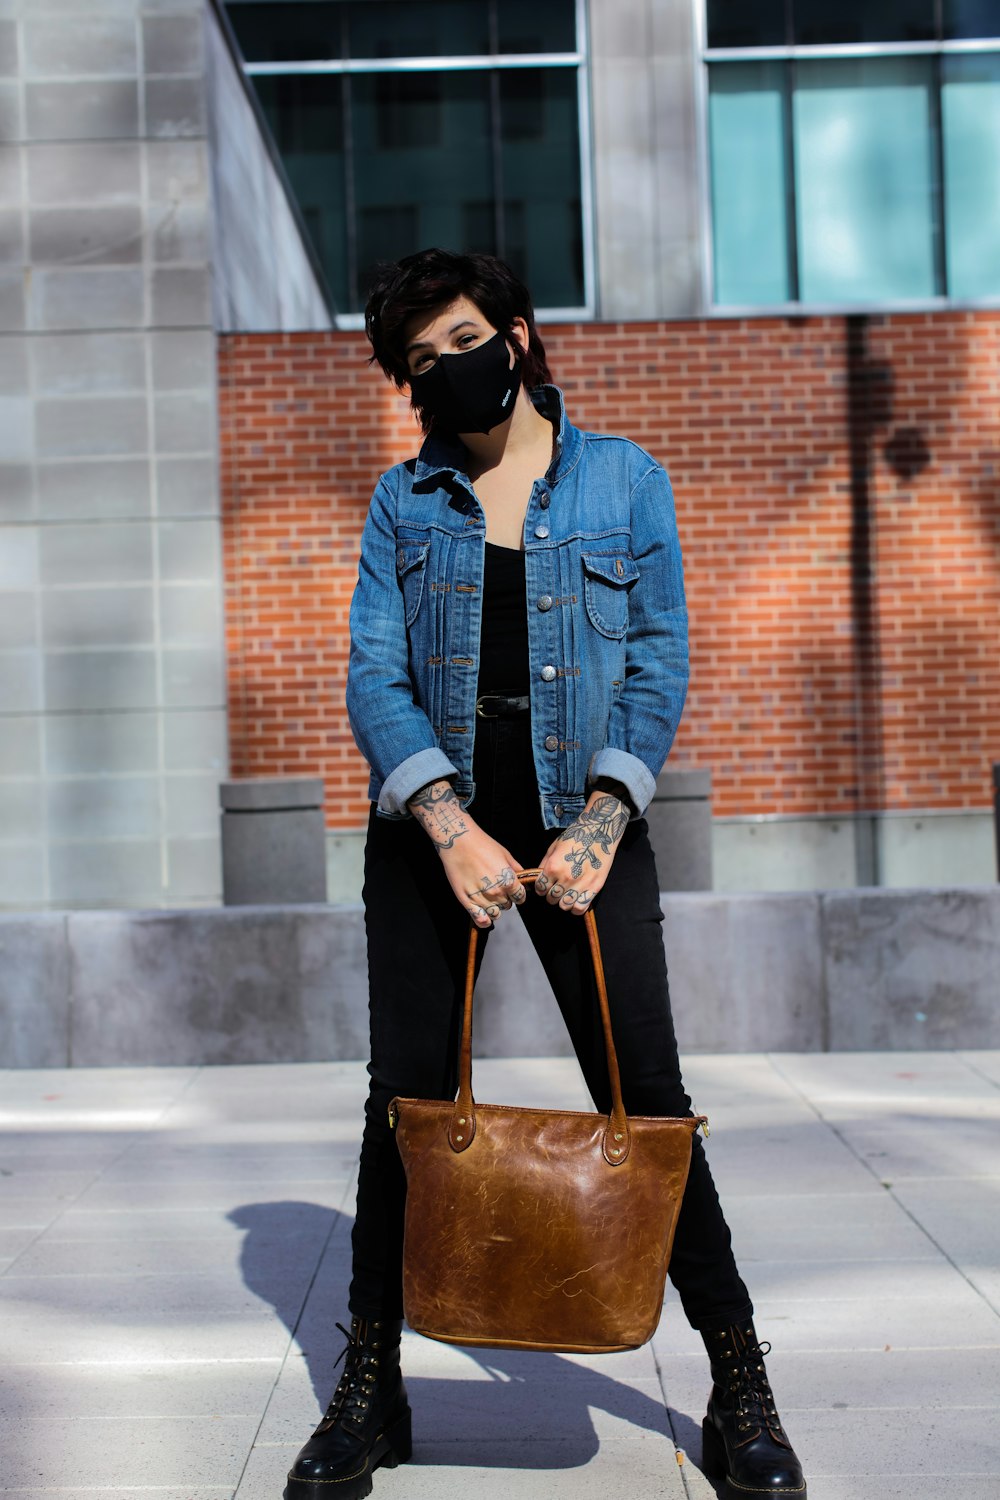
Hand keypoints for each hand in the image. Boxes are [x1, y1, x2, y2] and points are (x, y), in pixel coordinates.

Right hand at [407, 780, 524, 927]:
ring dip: (494, 907)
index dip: (518, 894)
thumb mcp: (505, 854)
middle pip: (507, 905)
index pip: (520, 898)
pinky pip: (480, 918)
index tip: (514, 891)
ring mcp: (481, 898)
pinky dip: (484, 920)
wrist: (458, 841)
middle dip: (505, 898)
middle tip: (497, 889)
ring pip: (495, 913)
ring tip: (488, 897)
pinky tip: (484, 917)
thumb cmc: (482, 845)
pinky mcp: (467, 900)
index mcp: (508, 880)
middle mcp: (496, 892)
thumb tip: (524, 881)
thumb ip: (516, 869)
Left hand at [535, 791, 629, 915]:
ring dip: (563, 902)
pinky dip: (576, 907)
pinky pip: (580, 907)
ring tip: (566, 894)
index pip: (540, 888)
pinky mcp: (594, 887)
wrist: (600, 831)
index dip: (541, 888)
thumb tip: (538, 878)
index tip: (545, 885)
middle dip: (551, 895)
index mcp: (553, 866)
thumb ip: (545, 864)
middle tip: (556, 888)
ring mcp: (581, 884)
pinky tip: (575, 900)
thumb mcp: (554, 847)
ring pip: (564, 906)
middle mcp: (566, 877)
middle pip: (551, 898)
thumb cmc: (576, 836)